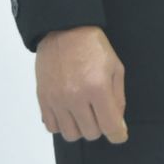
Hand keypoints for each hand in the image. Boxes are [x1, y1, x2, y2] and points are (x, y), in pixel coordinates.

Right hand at [35, 25, 128, 143]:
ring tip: (83, 111)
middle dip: (100, 126)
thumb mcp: (115, 66)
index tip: (119, 133)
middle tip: (100, 111)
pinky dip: (62, 124)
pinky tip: (68, 111)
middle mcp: (76, 97)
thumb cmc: (93, 46)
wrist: (64, 30)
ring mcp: (57, 99)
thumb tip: (117, 122)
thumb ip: (118, 97)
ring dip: (81, 127)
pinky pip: (52, 127)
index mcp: (97, 87)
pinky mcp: (44, 99)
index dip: (118, 134)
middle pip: (91, 133)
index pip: (109, 126)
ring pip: (71, 134)